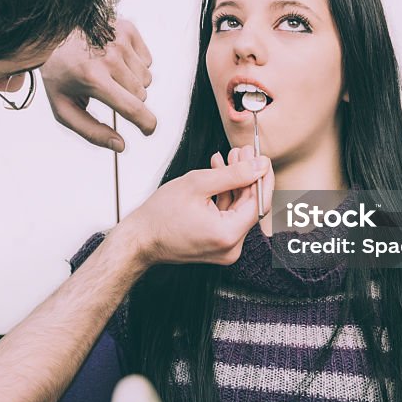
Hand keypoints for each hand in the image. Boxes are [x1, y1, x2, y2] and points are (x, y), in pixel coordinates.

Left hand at [39, 19, 155, 151]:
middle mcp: (109, 57)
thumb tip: (120, 145)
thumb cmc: (59, 73)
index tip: (148, 130)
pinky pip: (146, 60)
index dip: (146, 124)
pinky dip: (135, 64)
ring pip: (146, 79)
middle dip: (129, 99)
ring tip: (109, 74)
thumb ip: (91, 131)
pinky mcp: (127, 29)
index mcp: (93, 78)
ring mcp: (120, 40)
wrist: (53, 35)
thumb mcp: (65, 108)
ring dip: (132, 82)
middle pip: (141, 95)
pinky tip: (115, 59)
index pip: (132, 107)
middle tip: (107, 91)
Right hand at [117, 150, 273, 267]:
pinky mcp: (217, 246)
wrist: (139, 239)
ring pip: (238, 209)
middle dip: (246, 176)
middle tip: (241, 152)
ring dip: (234, 184)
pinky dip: (225, 197)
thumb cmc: (159, 216)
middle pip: (250, 206)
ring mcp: (224, 249)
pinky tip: (218, 176)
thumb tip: (260, 165)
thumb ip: (234, 174)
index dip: (262, 177)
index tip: (261, 158)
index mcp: (228, 235)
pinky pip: (228, 218)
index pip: (259, 203)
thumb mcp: (197, 184)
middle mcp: (231, 248)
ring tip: (227, 158)